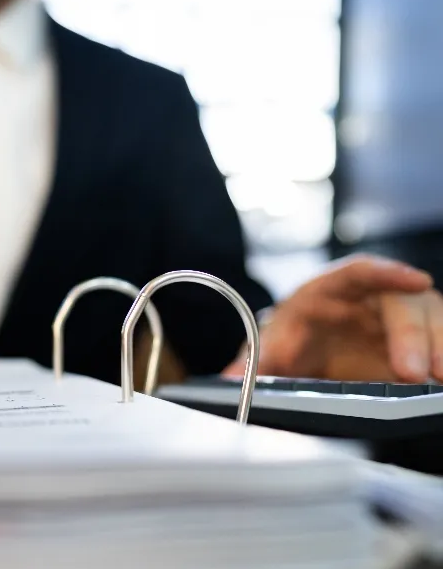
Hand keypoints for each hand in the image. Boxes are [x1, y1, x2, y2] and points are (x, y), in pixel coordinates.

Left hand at [224, 254, 441, 382]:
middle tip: (413, 370)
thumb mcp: (269, 346)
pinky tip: (442, 379)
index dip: (388, 272)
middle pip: (401, 303)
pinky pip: (436, 341)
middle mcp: (372, 297)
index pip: (361, 271)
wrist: (304, 349)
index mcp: (332, 288)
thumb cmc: (292, 336)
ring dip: (439, 346)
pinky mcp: (415, 342)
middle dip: (412, 334)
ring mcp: (399, 319)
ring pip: (430, 320)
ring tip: (439, 378)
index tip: (413, 279)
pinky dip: (442, 354)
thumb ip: (253, 361)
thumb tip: (229, 379)